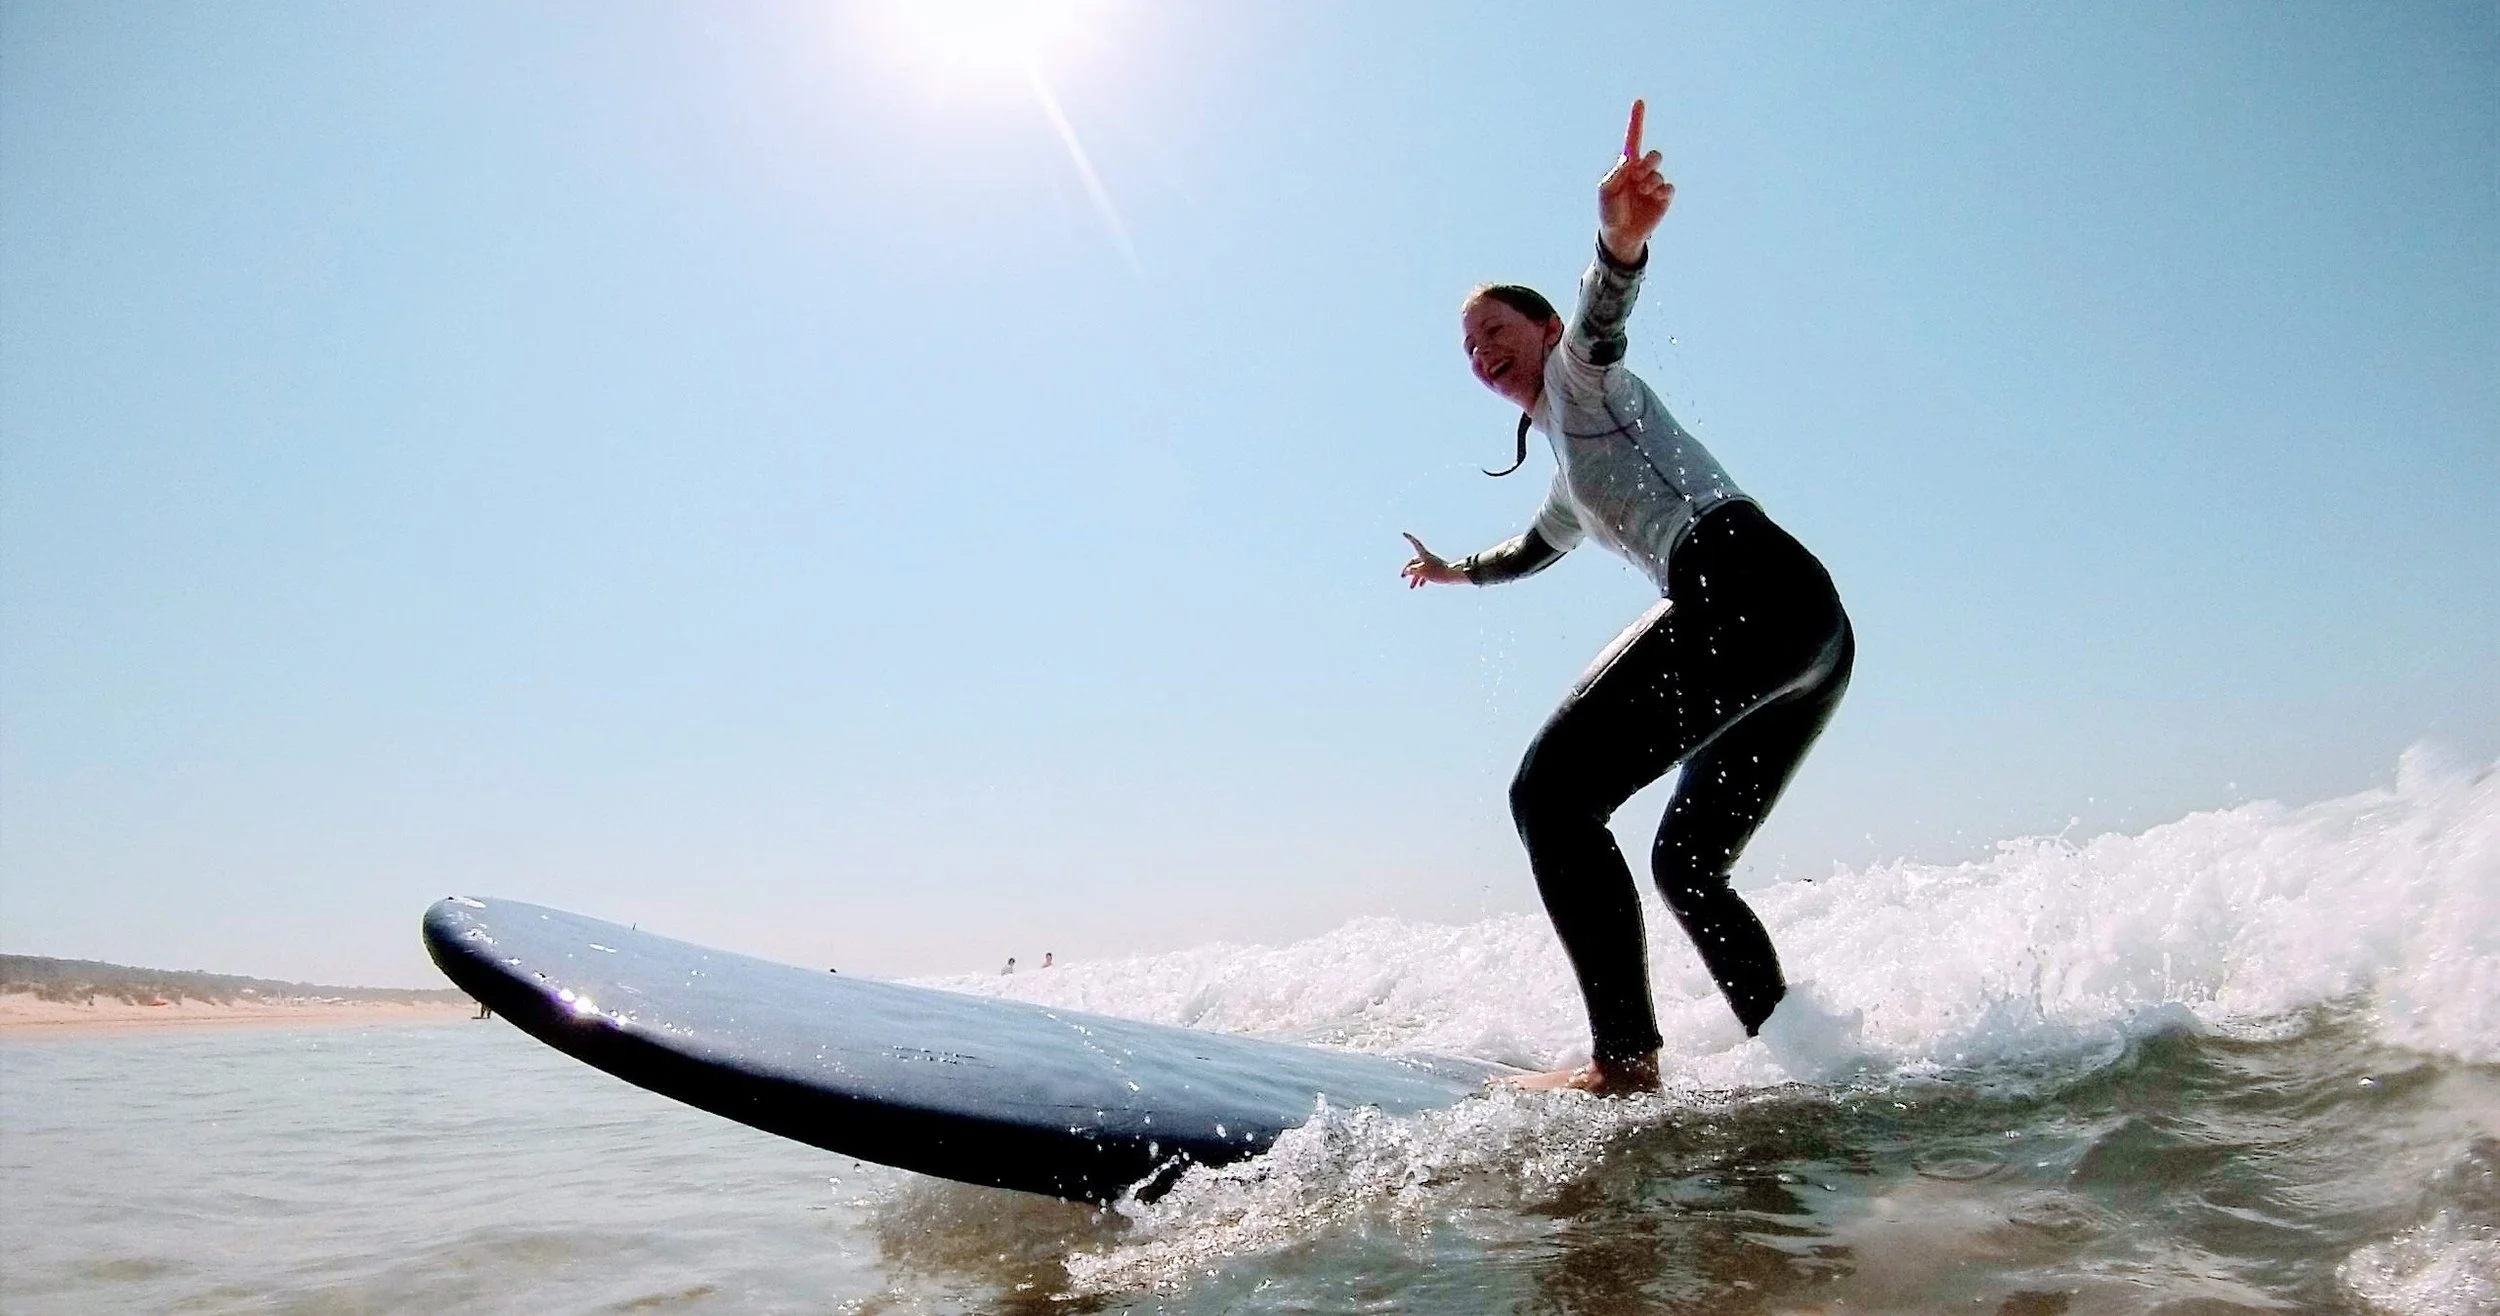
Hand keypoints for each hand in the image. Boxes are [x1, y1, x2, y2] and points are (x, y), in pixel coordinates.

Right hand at [1401, 533, 1465, 587]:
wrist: (1452, 575)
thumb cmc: (1437, 572)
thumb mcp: (1421, 572)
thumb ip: (1412, 571)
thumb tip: (1407, 571)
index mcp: (1424, 554)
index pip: (1415, 543)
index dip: (1409, 538)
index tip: (1404, 533)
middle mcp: (1427, 557)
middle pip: (1415, 562)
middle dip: (1409, 570)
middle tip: (1403, 577)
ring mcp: (1432, 564)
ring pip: (1420, 569)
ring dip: (1415, 577)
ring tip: (1412, 587)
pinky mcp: (1436, 569)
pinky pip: (1426, 573)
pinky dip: (1422, 578)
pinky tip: (1421, 585)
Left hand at [1597, 99, 1672, 264]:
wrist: (1620, 234)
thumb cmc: (1609, 211)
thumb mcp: (1605, 191)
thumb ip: (1615, 174)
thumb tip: (1630, 160)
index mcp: (1626, 167)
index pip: (1634, 139)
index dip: (1637, 121)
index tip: (1639, 101)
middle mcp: (1641, 173)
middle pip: (1654, 156)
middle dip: (1649, 162)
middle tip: (1638, 174)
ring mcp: (1653, 185)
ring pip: (1659, 173)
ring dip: (1650, 181)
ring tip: (1641, 191)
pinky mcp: (1663, 198)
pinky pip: (1668, 187)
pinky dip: (1660, 191)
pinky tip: (1653, 197)